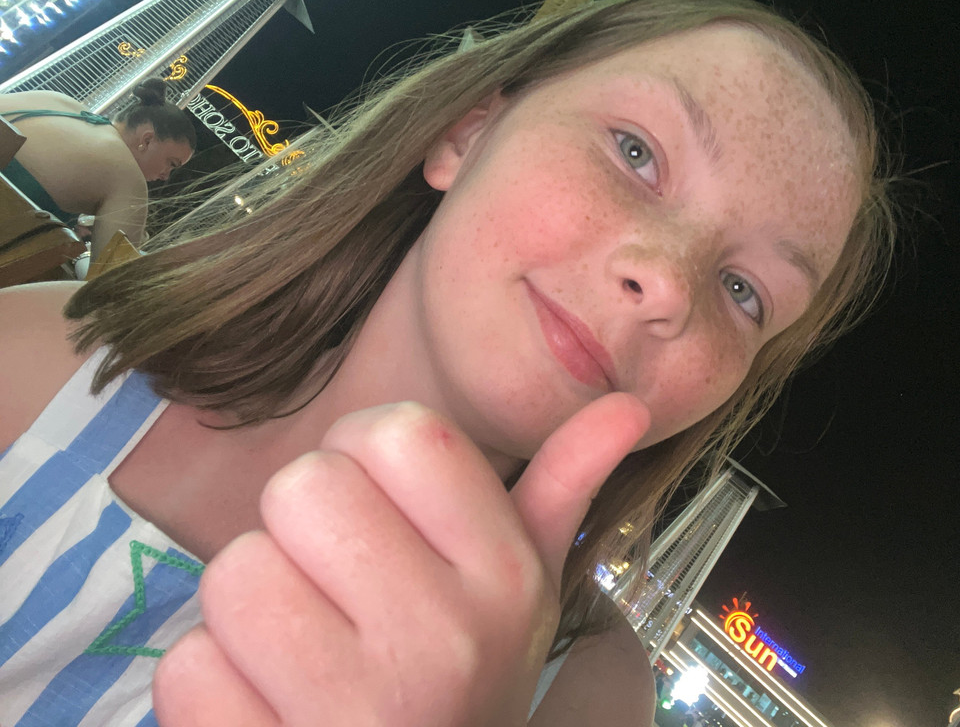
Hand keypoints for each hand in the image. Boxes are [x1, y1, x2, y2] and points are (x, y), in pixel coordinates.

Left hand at [153, 394, 649, 725]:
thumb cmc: (466, 679)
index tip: (376, 508)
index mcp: (503, 576)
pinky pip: (187, 665)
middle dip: (302, 531)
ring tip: (304, 649)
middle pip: (302, 487)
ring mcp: (353, 708)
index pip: (396, 430)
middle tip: (336, 586)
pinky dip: (215, 683)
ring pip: (234, 572)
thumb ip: (561, 491)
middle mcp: (439, 637)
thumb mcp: (523, 591)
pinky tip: (270, 704)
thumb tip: (628, 407)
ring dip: (253, 610)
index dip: (362, 456)